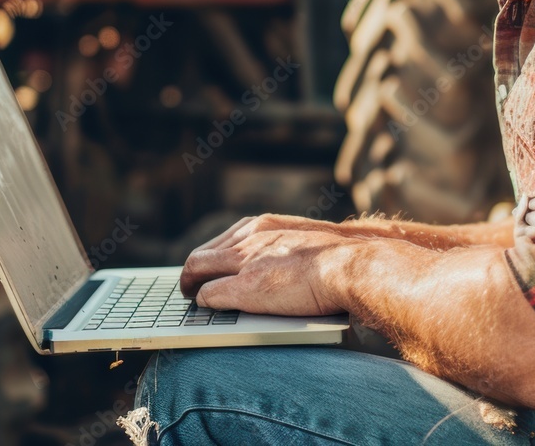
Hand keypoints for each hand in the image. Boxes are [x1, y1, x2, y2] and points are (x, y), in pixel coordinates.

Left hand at [180, 214, 352, 315]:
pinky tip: (205, 309)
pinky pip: (209, 294)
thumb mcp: (301, 239)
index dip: (211, 256)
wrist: (346, 263)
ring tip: (190, 297)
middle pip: (203, 254)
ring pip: (197, 270)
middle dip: (191, 271)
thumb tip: (279, 259)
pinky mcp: (245, 288)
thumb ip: (283, 245)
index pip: (223, 239)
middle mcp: (249, 239)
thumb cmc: (335, 256)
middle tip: (188, 285)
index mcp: (262, 226)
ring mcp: (245, 262)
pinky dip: (203, 302)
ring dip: (190, 286)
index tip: (208, 266)